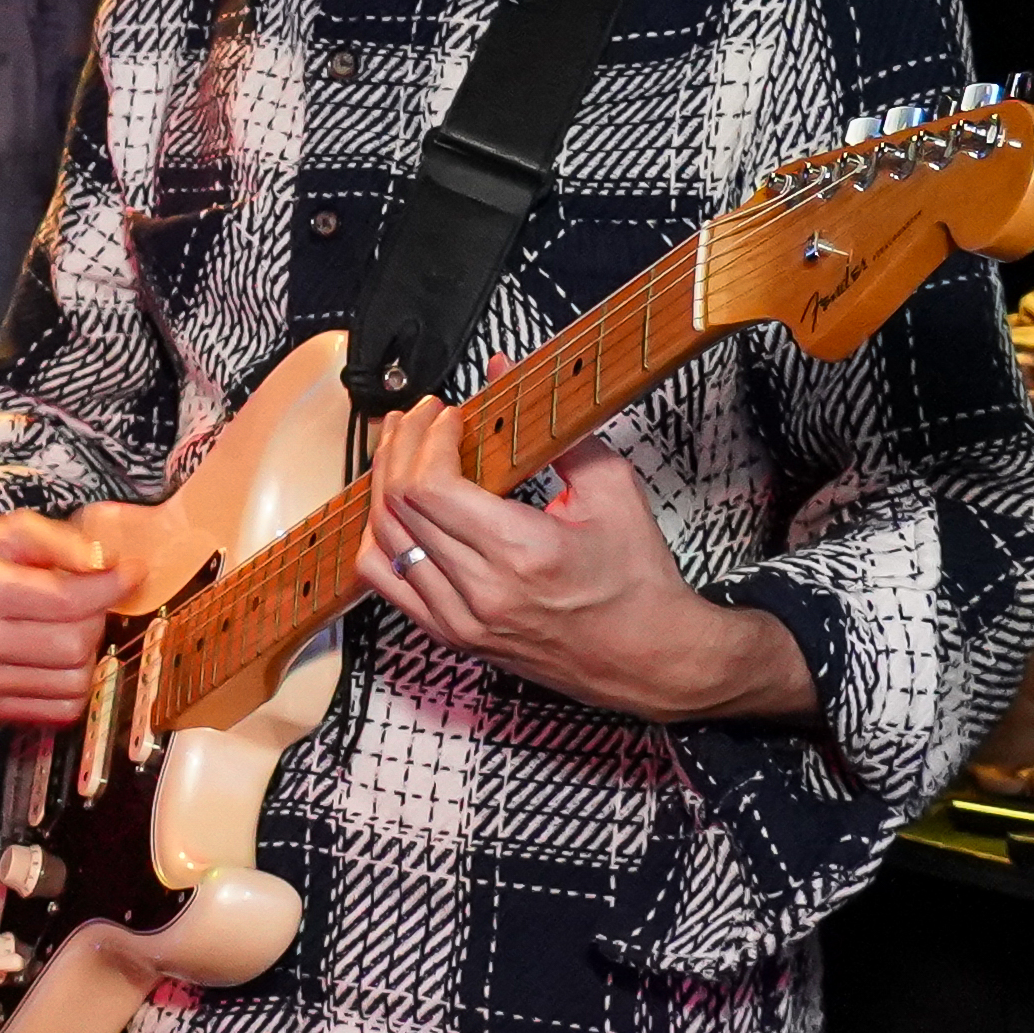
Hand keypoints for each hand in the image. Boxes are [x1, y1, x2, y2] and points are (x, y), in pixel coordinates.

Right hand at [0, 505, 131, 729]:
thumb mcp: (9, 530)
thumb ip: (62, 541)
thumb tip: (110, 564)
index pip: (66, 600)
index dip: (111, 586)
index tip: (130, 572)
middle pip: (74, 644)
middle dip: (97, 617)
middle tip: (90, 599)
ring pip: (72, 682)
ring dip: (88, 654)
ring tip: (71, 628)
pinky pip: (57, 712)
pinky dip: (73, 686)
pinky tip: (61, 659)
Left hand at [360, 412, 811, 723]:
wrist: (651, 660)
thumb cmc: (637, 582)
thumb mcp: (612, 491)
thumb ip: (554, 430)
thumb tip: (506, 372)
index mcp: (521, 554)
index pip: (430, 487)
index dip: (427, 439)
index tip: (447, 414)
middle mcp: (482, 593)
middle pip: (398, 507)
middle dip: (401, 447)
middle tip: (419, 417)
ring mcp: (461, 622)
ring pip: (383, 542)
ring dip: (383, 486)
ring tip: (400, 450)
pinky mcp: (453, 637)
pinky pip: (388, 582)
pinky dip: (383, 537)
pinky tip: (395, 508)